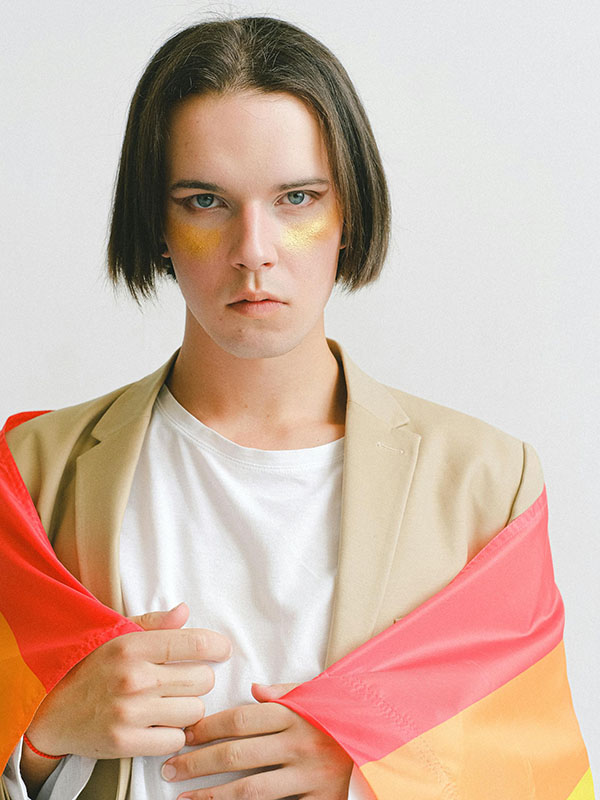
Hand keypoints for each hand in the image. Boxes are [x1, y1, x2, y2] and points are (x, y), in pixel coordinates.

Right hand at [25, 603, 231, 759]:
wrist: (48, 709)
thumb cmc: (88, 667)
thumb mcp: (116, 635)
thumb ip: (154, 624)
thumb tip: (185, 611)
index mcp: (133, 646)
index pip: (194, 644)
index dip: (218, 646)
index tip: (222, 650)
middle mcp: (134, 678)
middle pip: (203, 680)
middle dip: (200, 680)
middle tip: (184, 681)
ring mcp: (130, 712)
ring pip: (194, 711)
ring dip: (188, 708)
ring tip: (169, 703)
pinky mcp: (125, 742)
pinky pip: (175, 740)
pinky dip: (173, 734)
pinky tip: (159, 724)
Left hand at [160, 681, 353, 799]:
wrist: (389, 744)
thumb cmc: (347, 716)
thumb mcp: (321, 696)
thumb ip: (286, 692)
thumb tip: (253, 688)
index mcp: (296, 714)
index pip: (240, 719)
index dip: (207, 728)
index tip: (183, 734)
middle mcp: (299, 745)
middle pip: (236, 754)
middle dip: (197, 762)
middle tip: (169, 769)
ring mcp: (309, 777)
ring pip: (249, 790)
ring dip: (211, 796)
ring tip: (184, 799)